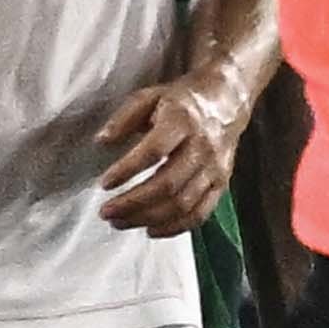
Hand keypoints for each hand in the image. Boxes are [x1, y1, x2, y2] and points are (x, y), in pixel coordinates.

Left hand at [94, 75, 244, 235]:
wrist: (226, 100)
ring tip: (120, 222)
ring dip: (148, 218)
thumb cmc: (180, 101)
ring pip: (183, 203)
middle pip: (168, 184)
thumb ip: (123, 118)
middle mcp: (202, 146)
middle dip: (134, 203)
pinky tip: (150, 230)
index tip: (104, 183)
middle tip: (106, 212)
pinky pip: (201, 213)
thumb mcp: (148, 97)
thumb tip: (101, 141)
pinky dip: (175, 227)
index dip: (127, 170)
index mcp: (182, 121)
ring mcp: (215, 168)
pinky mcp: (222, 183)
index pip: (154, 151)